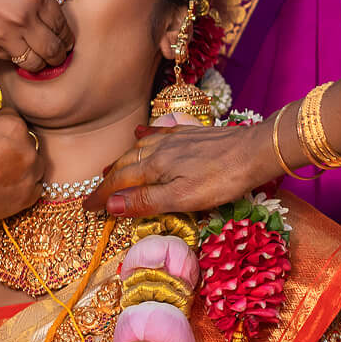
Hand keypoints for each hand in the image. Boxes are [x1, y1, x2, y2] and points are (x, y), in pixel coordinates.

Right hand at [0, 0, 72, 71]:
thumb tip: (49, 12)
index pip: (62, 26)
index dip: (66, 37)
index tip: (65, 41)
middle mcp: (25, 18)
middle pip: (54, 49)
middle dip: (59, 55)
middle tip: (58, 55)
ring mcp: (6, 36)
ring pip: (34, 63)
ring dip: (39, 63)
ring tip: (39, 60)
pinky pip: (11, 60)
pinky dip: (16, 59)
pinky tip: (15, 52)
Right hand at [0, 108, 43, 245]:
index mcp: (12, 126)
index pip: (10, 115)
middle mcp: (28, 148)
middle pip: (24, 138)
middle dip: (11, 142)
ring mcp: (31, 173)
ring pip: (33, 161)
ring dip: (21, 162)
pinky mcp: (29, 195)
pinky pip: (33, 183)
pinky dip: (23, 183)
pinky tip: (5, 185)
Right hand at [84, 119, 280, 217]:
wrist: (255, 151)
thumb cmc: (221, 180)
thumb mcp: (183, 198)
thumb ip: (146, 200)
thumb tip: (109, 204)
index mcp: (155, 166)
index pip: (118, 182)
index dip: (101, 196)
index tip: (85, 208)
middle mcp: (160, 148)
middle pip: (125, 163)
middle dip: (107, 179)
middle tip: (94, 194)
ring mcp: (176, 138)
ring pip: (139, 148)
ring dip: (122, 160)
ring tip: (110, 169)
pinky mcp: (191, 134)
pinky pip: (159, 133)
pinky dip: (144, 137)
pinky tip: (141, 134)